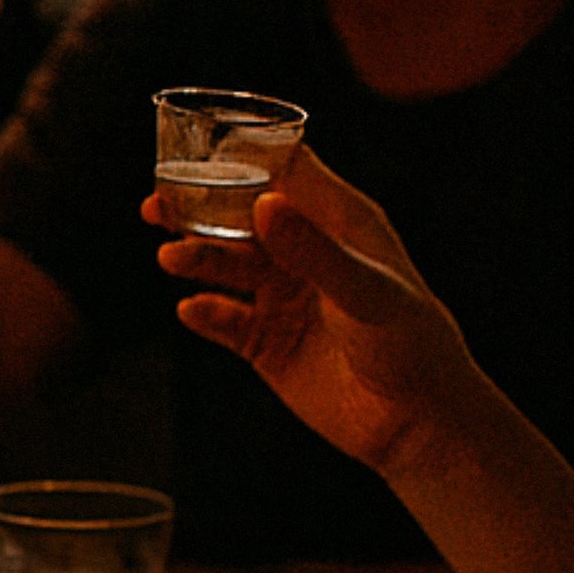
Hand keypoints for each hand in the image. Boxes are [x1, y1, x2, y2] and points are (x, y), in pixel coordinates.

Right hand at [147, 150, 483, 478]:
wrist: (416, 423)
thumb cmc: (410, 343)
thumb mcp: (364, 290)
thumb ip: (312, 249)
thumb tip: (262, 203)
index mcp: (339, 224)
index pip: (286, 172)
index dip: (243, 157)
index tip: (197, 149)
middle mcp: (306, 254)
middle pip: (240, 217)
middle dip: (198, 208)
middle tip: (157, 204)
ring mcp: (285, 298)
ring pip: (226, 265)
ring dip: (196, 258)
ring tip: (171, 259)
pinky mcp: (268, 343)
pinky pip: (224, 320)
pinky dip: (205, 313)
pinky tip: (193, 311)